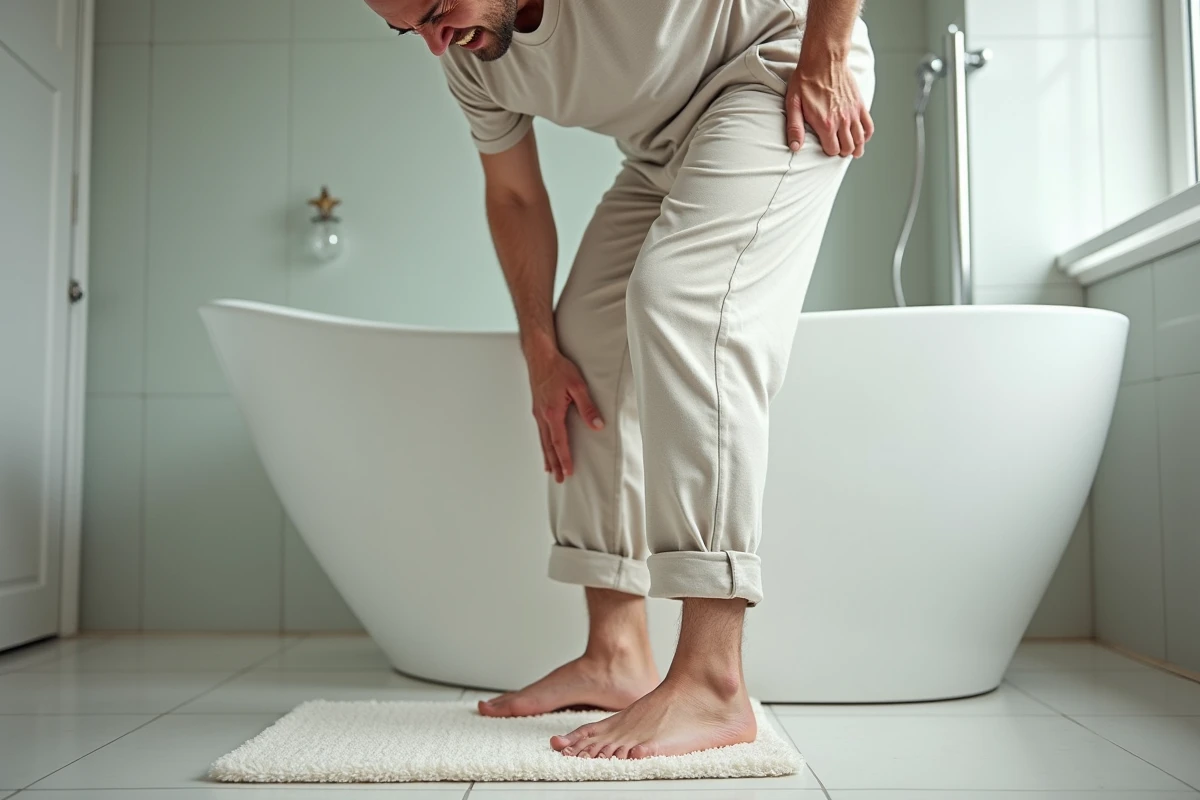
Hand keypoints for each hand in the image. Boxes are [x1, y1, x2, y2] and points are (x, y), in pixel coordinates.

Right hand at [524, 343, 603, 482]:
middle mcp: (542, 416)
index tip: (568, 471)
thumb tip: (598, 426)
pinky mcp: (537, 408)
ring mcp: (538, 413)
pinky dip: (543, 444)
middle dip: (555, 464)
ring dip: (548, 457)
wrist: (540, 355)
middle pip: (549, 446)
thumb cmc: (558, 368)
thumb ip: (588, 407)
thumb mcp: (578, 385)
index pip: (559, 442)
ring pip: (543, 440)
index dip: (564, 458)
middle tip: (559, 479)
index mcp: (552, 413)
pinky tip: (545, 447)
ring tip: (550, 470)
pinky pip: (540, 432)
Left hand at [786, 48, 872, 157]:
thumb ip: (795, 127)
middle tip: (839, 149)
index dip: (830, 151)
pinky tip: (862, 137)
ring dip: (857, 147)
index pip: (833, 150)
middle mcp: (842, 121)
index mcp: (826, 124)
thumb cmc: (806, 80)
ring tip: (853, 150)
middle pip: (848, 147)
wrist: (823, 60)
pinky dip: (867, 134)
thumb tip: (794, 147)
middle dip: (843, 151)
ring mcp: (853, 113)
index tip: (827, 148)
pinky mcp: (860, 104)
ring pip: (860, 139)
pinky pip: (869, 125)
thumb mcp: (793, 104)